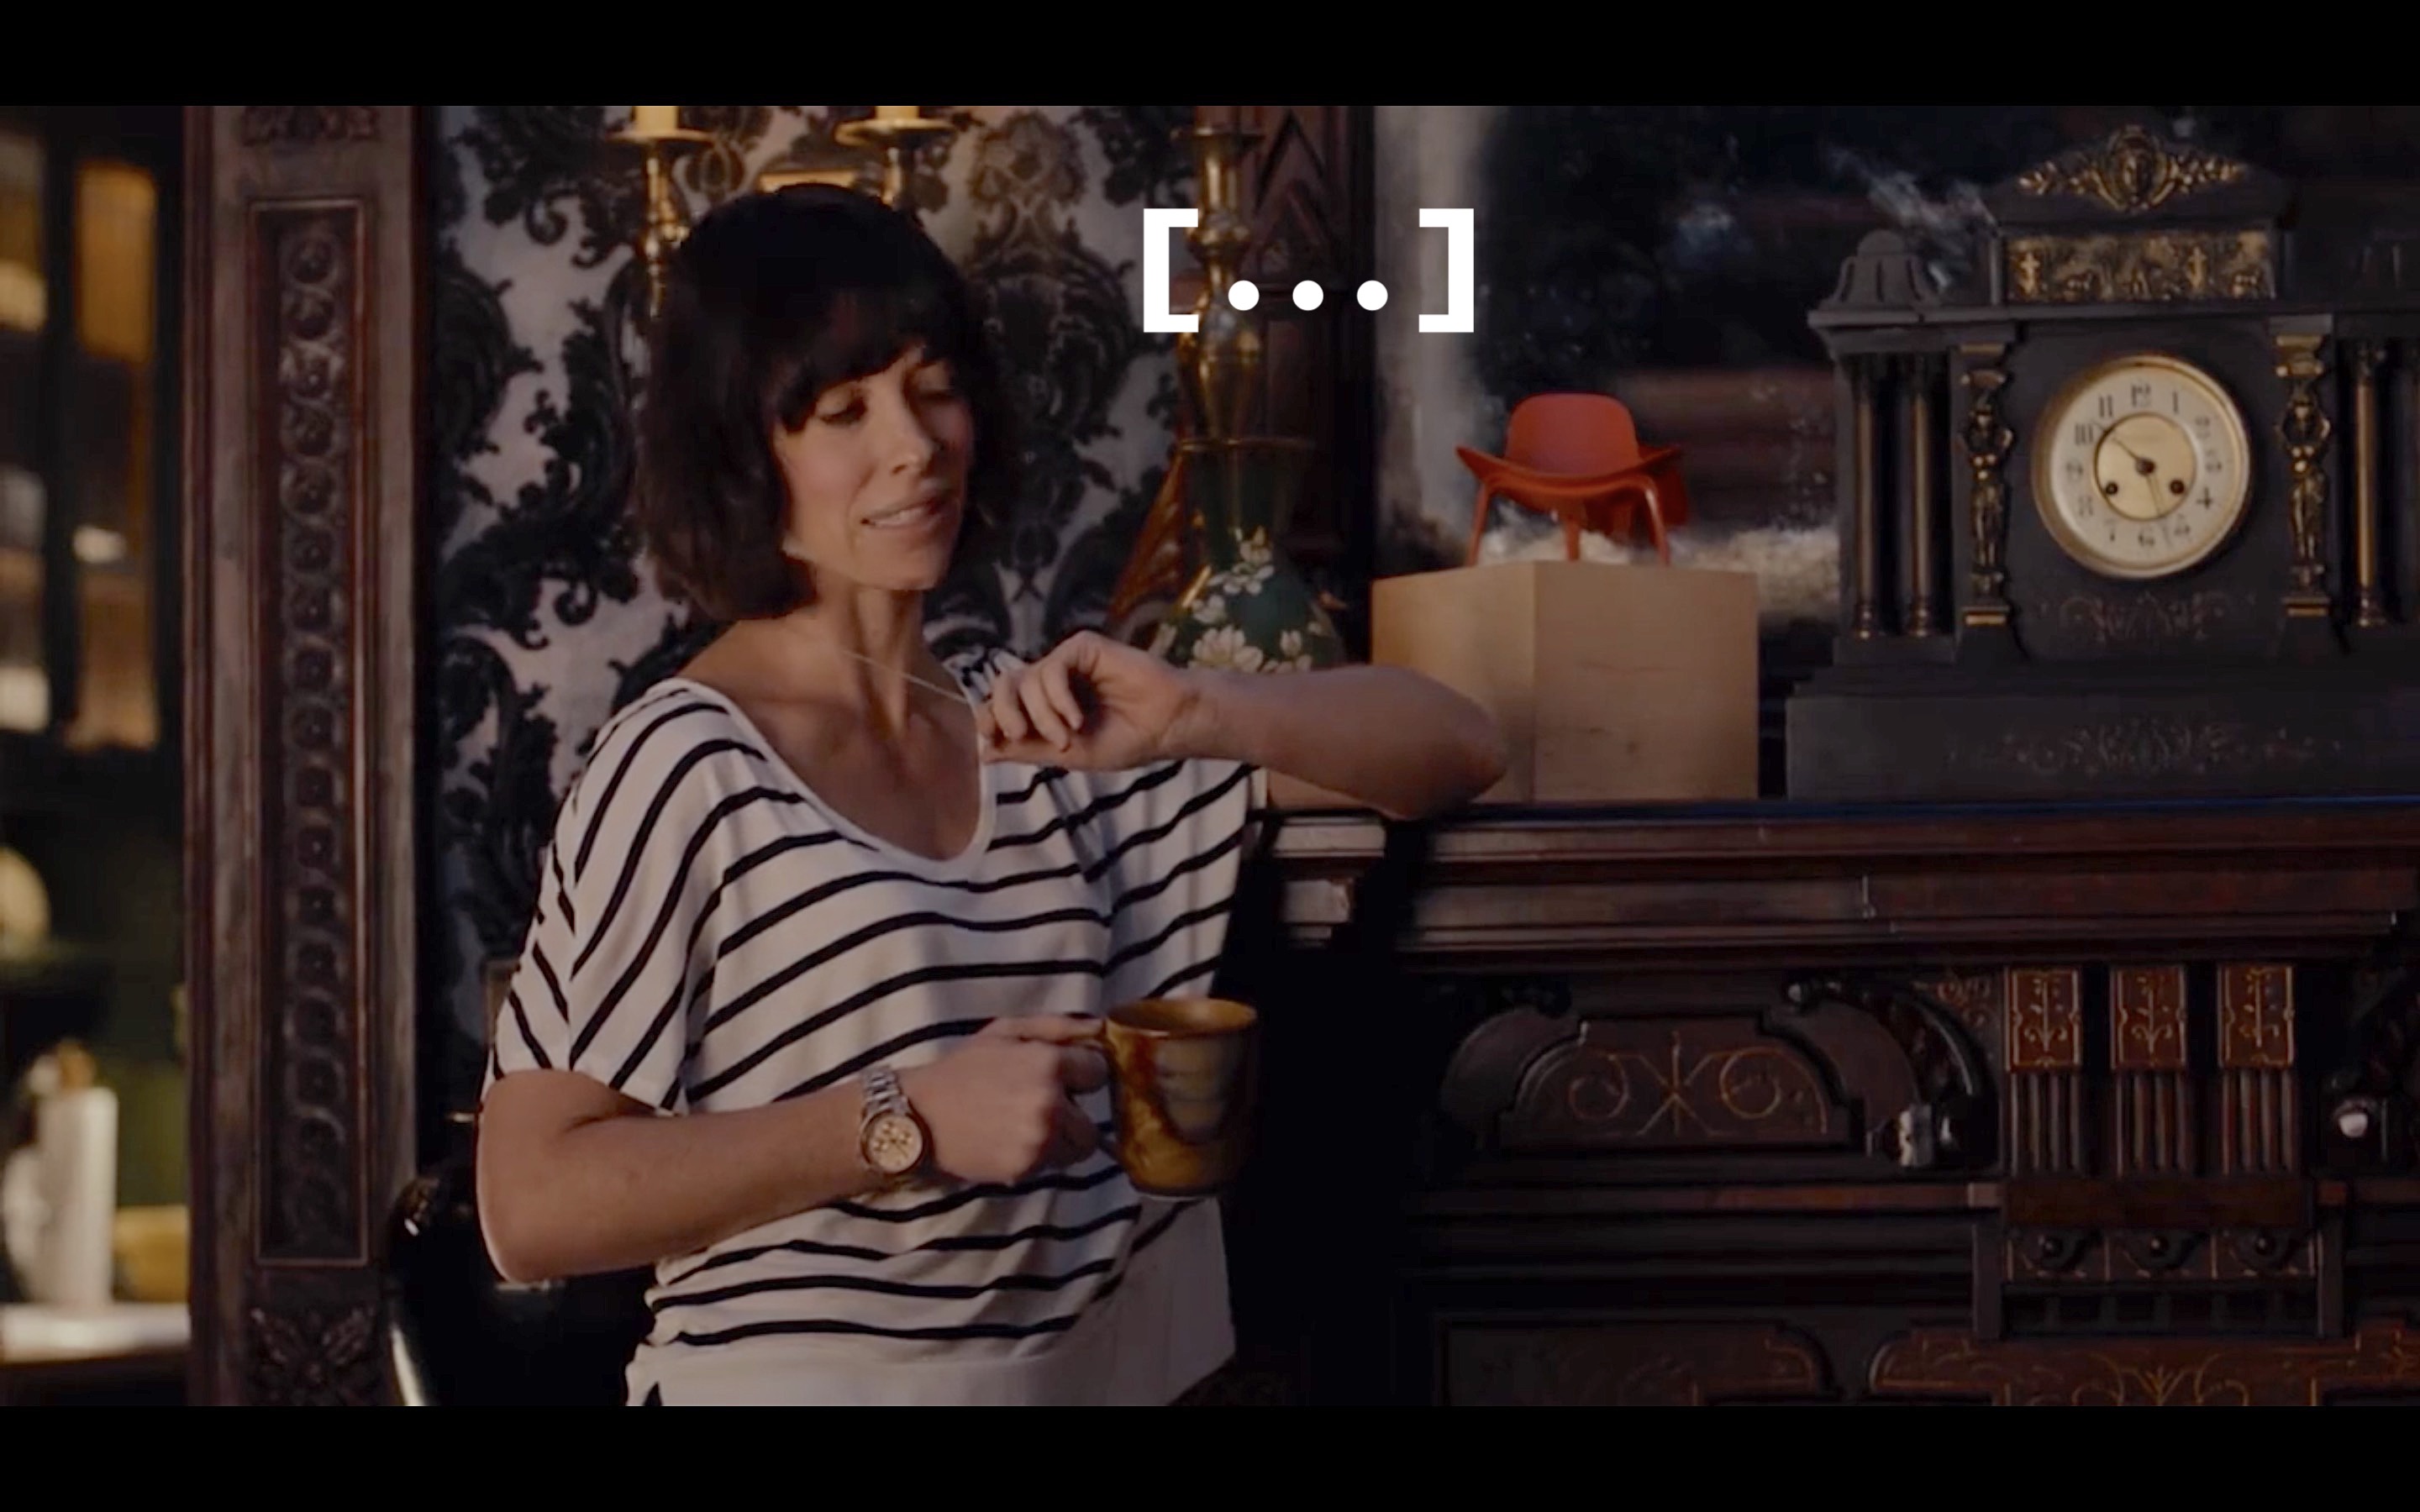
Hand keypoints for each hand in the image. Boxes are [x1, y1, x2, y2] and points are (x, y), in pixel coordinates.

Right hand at [895, 1016, 1110, 1184]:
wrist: (919, 1115)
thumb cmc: (961, 1069)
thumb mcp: (1005, 1031)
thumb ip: (1056, 1026)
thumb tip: (1101, 1026)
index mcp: (1048, 1064)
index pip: (1098, 1072)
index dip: (1081, 1073)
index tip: (1063, 1077)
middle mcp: (1050, 1104)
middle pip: (1093, 1122)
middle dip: (1074, 1115)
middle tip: (1044, 1107)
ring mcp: (1039, 1140)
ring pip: (1078, 1149)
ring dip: (1062, 1140)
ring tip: (1029, 1127)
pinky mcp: (1027, 1168)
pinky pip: (1053, 1165)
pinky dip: (1040, 1156)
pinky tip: (1012, 1142)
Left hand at [975, 631, 1204, 770]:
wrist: (1166, 726)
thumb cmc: (1125, 741)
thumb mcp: (1067, 755)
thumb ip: (1026, 750)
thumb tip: (983, 753)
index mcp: (1042, 707)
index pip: (998, 704)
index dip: (988, 718)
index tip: (992, 739)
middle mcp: (1050, 682)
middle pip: (1002, 685)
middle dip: (1005, 714)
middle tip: (1022, 735)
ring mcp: (1066, 663)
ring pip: (1025, 679)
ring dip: (1041, 715)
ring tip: (1068, 737)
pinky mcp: (1083, 648)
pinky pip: (1051, 667)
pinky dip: (1057, 697)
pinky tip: (1076, 719)